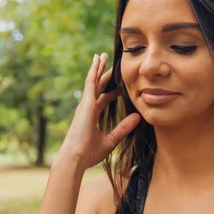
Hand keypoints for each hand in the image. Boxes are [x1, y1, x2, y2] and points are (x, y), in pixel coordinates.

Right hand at [57, 53, 140, 170]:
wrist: (75, 158)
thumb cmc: (89, 153)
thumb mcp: (110, 140)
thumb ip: (123, 128)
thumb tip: (138, 117)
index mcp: (92, 117)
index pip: (104, 99)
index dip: (112, 91)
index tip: (120, 84)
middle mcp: (87, 108)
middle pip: (98, 87)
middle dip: (104, 74)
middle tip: (109, 61)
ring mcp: (85, 104)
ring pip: (94, 81)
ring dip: (98, 68)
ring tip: (102, 55)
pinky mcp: (85, 103)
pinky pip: (91, 83)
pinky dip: (94, 71)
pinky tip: (97, 61)